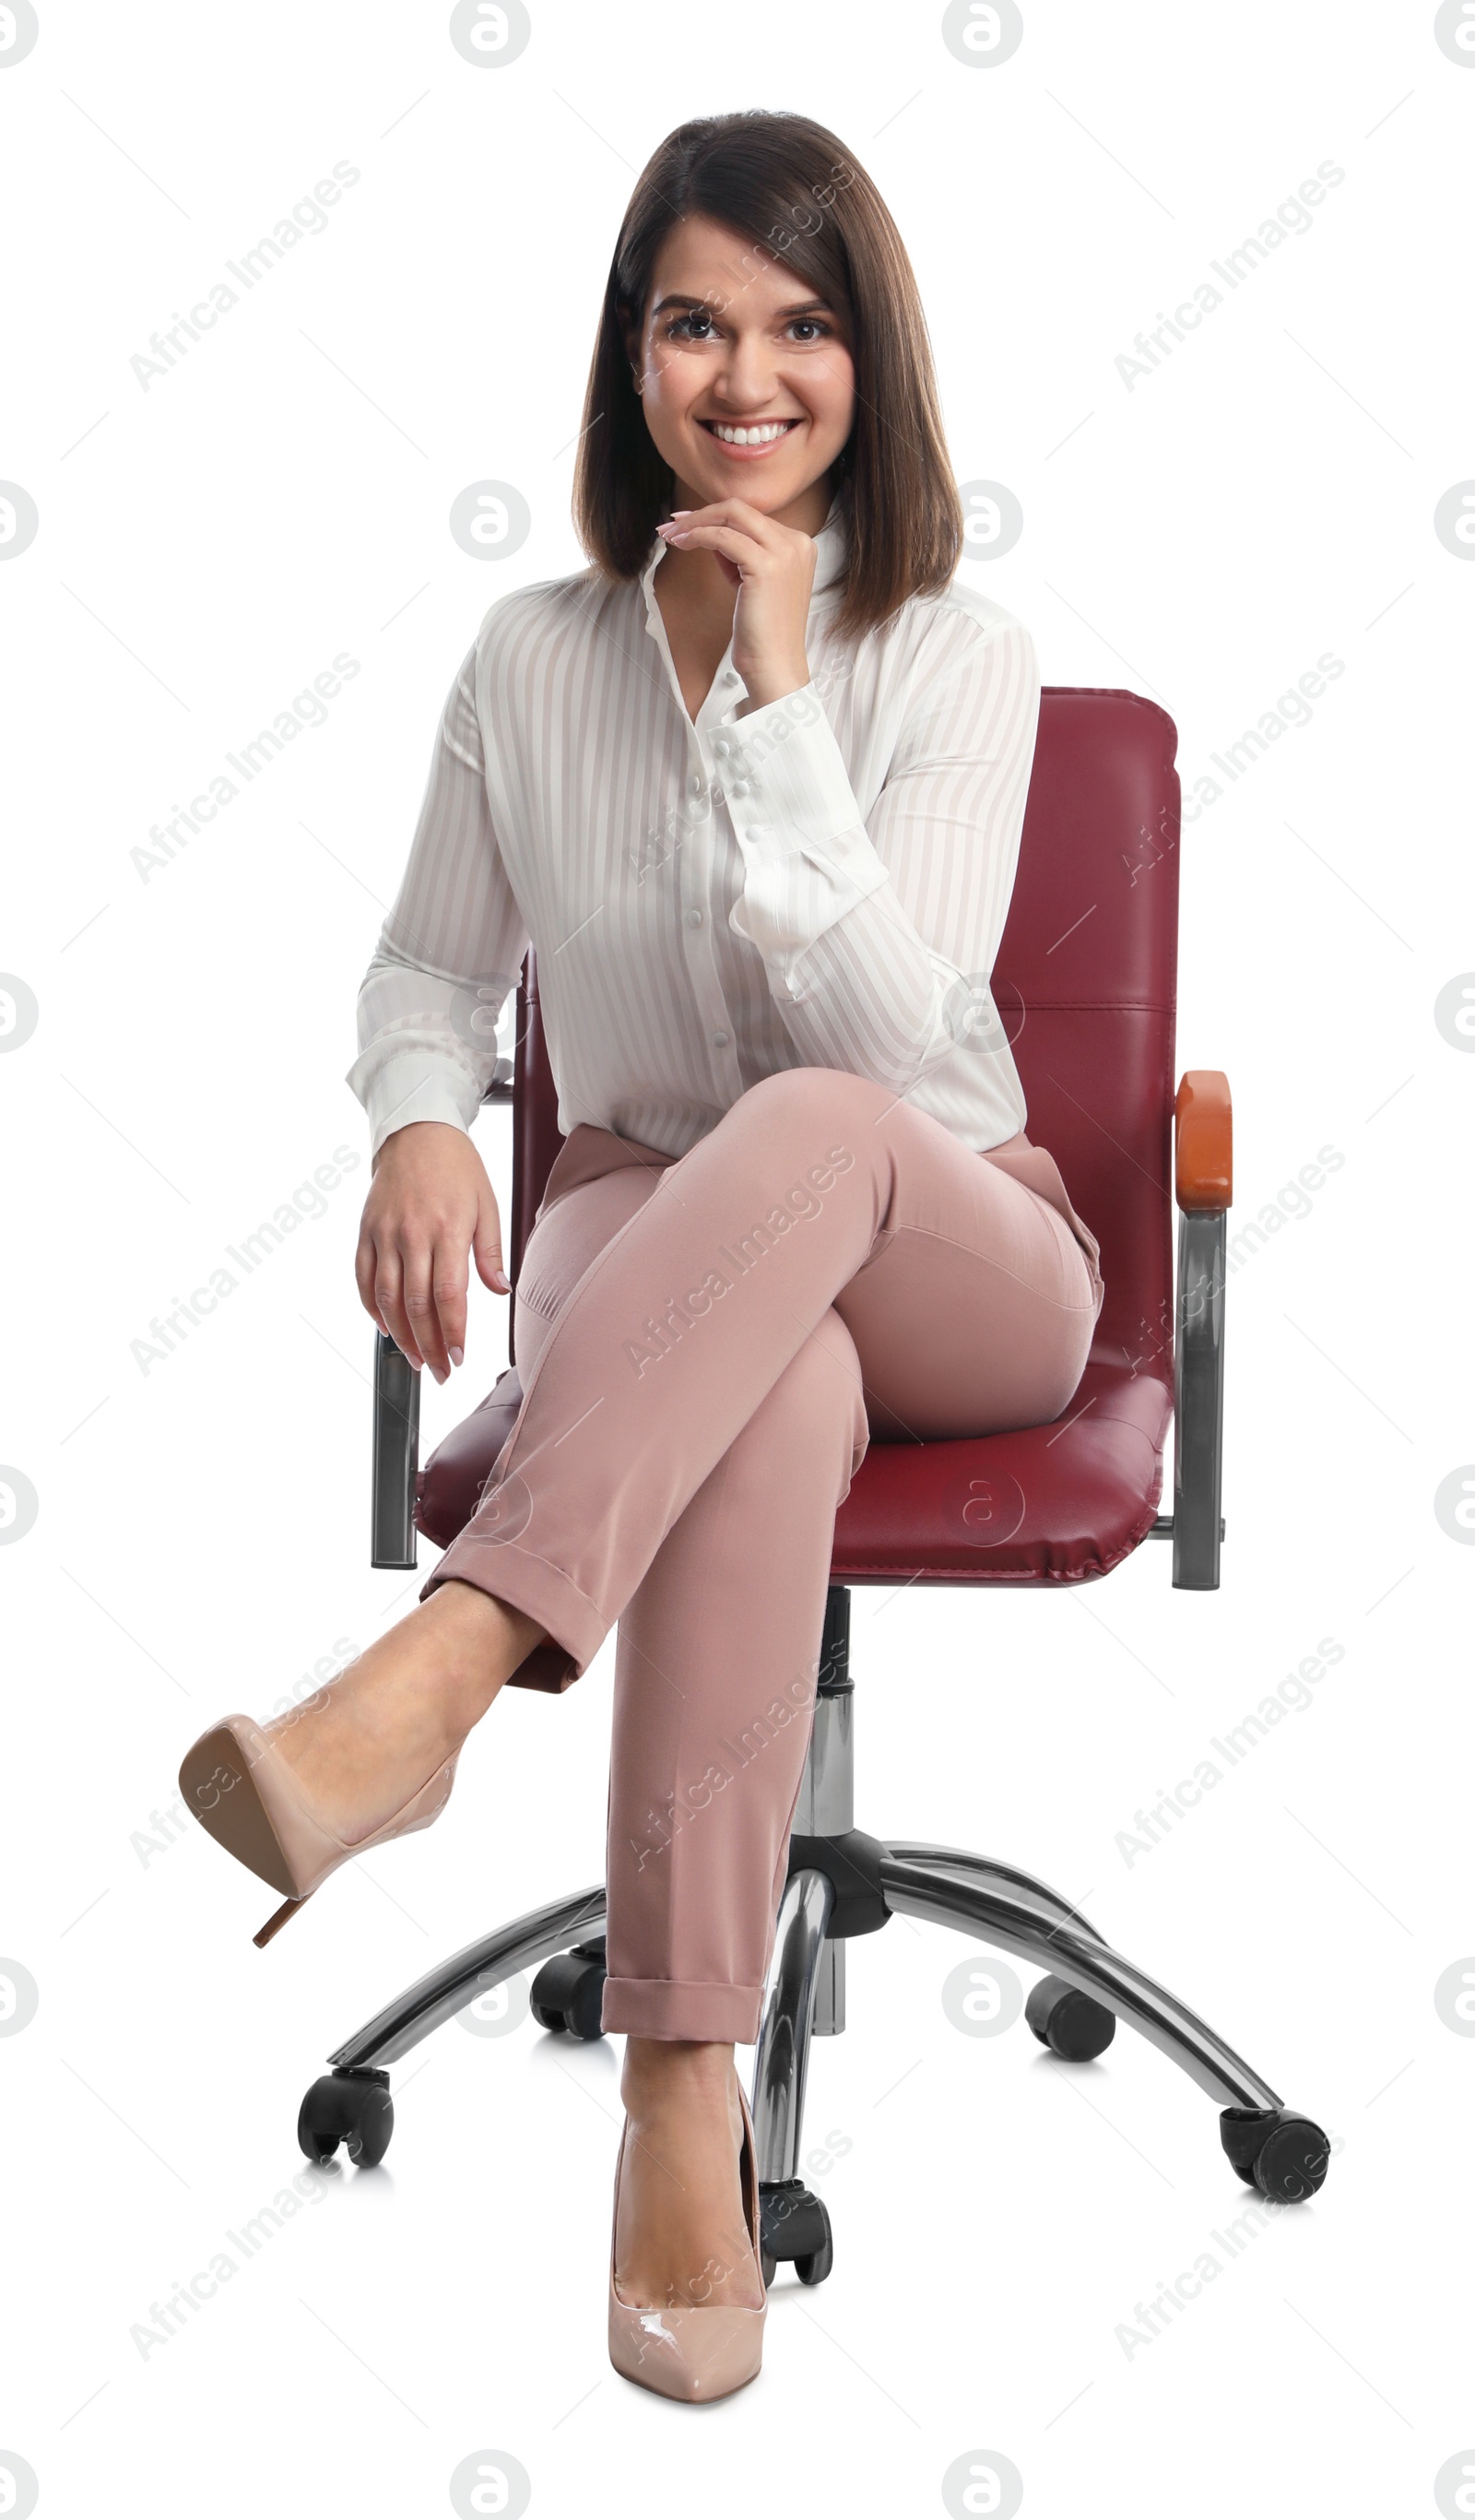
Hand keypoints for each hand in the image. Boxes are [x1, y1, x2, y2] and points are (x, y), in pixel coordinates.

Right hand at [355, 1121, 507, 1382]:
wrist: (415, 1131)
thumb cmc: (456, 1168)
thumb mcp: (487, 1204)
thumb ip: (490, 1251)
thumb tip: (500, 1290)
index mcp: (447, 1230)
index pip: (448, 1296)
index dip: (453, 1333)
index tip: (460, 1357)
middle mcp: (411, 1235)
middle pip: (416, 1305)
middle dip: (429, 1346)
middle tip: (440, 1371)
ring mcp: (383, 1234)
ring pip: (385, 1297)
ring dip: (401, 1335)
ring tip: (417, 1359)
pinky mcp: (365, 1231)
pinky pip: (362, 1278)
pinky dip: (371, 1308)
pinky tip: (386, 1327)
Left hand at [656, 497, 814, 709]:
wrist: (774, 666)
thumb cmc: (762, 633)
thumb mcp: (752, 583)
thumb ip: (738, 554)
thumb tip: (710, 531)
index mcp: (799, 545)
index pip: (751, 516)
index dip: (715, 515)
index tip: (687, 522)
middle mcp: (797, 543)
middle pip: (741, 509)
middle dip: (700, 513)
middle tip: (672, 524)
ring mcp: (784, 552)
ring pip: (731, 516)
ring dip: (694, 523)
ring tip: (671, 535)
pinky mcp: (766, 565)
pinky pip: (723, 538)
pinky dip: (698, 536)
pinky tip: (682, 544)